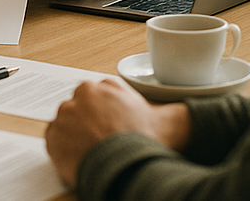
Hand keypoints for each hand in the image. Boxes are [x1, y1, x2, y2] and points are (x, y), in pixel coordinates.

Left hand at [46, 79, 190, 186]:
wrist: (131, 164)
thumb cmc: (147, 141)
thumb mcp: (164, 115)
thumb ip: (167, 105)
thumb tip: (195, 104)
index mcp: (102, 85)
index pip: (95, 98)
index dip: (103, 118)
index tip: (110, 130)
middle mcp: (80, 95)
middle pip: (80, 110)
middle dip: (87, 124)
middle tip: (103, 143)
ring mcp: (65, 114)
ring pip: (66, 124)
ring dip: (74, 136)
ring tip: (94, 153)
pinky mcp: (53, 135)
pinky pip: (54, 140)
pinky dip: (63, 150)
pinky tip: (81, 159)